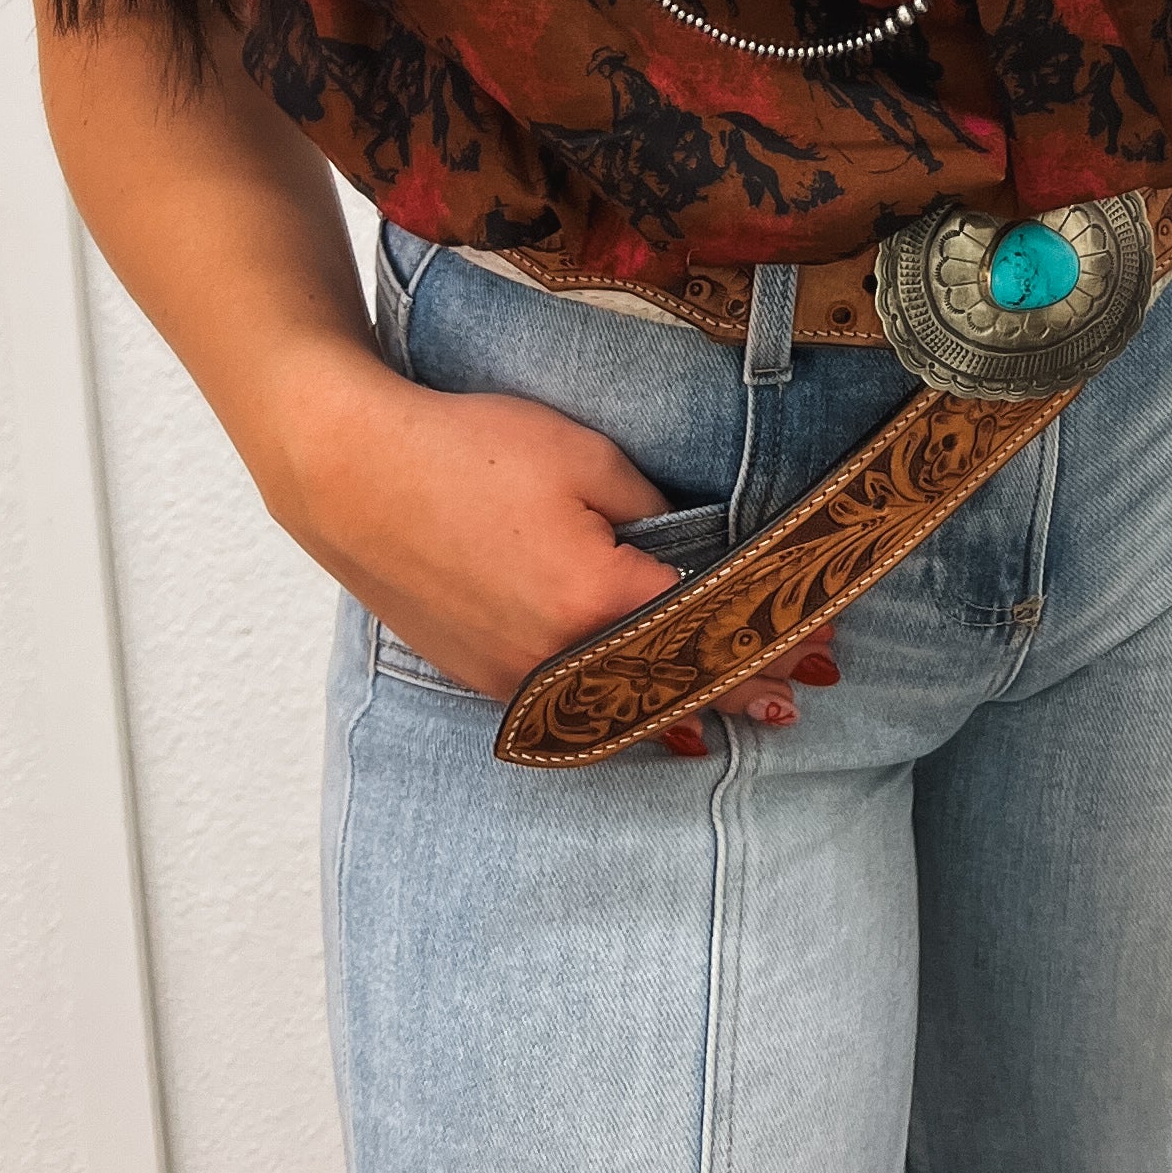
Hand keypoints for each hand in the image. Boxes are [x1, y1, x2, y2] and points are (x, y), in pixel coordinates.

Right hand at [275, 359, 834, 756]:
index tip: (822, 641)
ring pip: (619, 712)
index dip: (770, 640)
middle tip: (803, 695)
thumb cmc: (469, 449)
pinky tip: (645, 724)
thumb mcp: (585, 457)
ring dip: (684, 712)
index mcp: (597, 598)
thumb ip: (655, 512)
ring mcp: (513, 676)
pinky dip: (616, 716)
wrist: (350, 472)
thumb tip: (695, 548)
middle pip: (674, 685)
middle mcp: (558, 656)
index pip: (711, 631)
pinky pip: (567, 710)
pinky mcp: (479, 674)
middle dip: (743, 689)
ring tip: (742, 722)